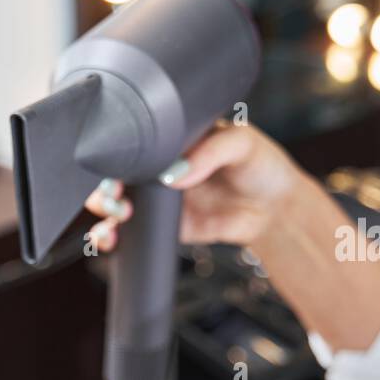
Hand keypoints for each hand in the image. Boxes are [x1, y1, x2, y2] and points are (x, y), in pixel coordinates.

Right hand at [86, 122, 310, 248]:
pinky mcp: (165, 226)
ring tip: (120, 216)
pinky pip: (132, 233)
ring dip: (106, 213)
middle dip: (104, 187)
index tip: (115, 168)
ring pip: (116, 206)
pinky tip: (113, 239)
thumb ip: (211, 152)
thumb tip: (176, 173)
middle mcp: (159, 168)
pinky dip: (115, 238)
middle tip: (116, 196)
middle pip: (114, 175)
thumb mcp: (242, 143)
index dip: (115, 154)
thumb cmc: (261, 165)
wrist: (276, 208)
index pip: (133, 142)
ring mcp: (159, 199)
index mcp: (171, 140)